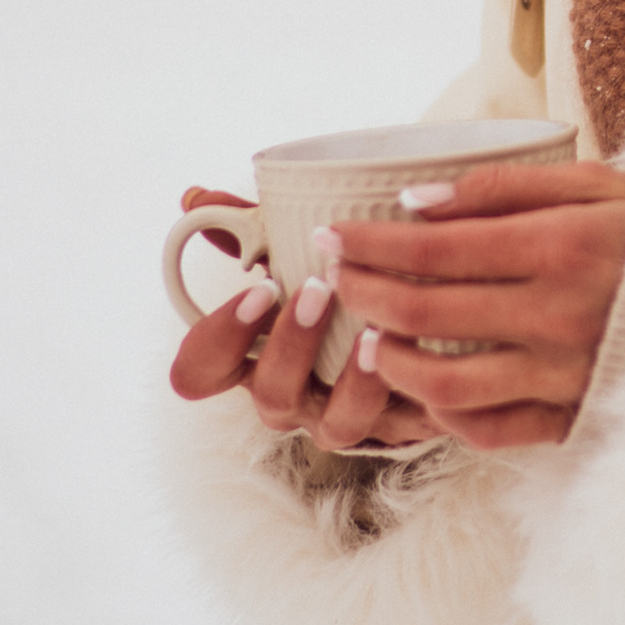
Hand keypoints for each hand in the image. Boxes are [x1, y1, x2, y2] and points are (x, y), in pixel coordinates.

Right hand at [165, 186, 448, 451]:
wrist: (427, 322)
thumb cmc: (342, 282)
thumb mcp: (298, 252)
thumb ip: (249, 227)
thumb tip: (197, 197)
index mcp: (256, 359)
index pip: (201, 372)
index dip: (217, 340)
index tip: (259, 288)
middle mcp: (295, 397)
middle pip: (271, 398)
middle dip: (290, 346)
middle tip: (318, 290)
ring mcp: (347, 418)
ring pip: (338, 425)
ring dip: (355, 381)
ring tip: (373, 331)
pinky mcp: (406, 425)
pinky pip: (406, 426)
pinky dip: (415, 391)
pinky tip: (425, 353)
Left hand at [315, 159, 624, 452]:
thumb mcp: (594, 183)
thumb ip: (505, 187)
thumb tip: (416, 202)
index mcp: (562, 247)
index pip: (434, 249)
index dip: (370, 243)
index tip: (332, 234)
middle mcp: (561, 316)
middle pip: (427, 310)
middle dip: (364, 291)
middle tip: (337, 275)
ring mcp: (568, 374)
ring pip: (447, 383)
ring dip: (391, 361)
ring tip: (371, 338)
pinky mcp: (578, 416)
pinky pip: (492, 430)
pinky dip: (446, 414)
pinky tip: (427, 387)